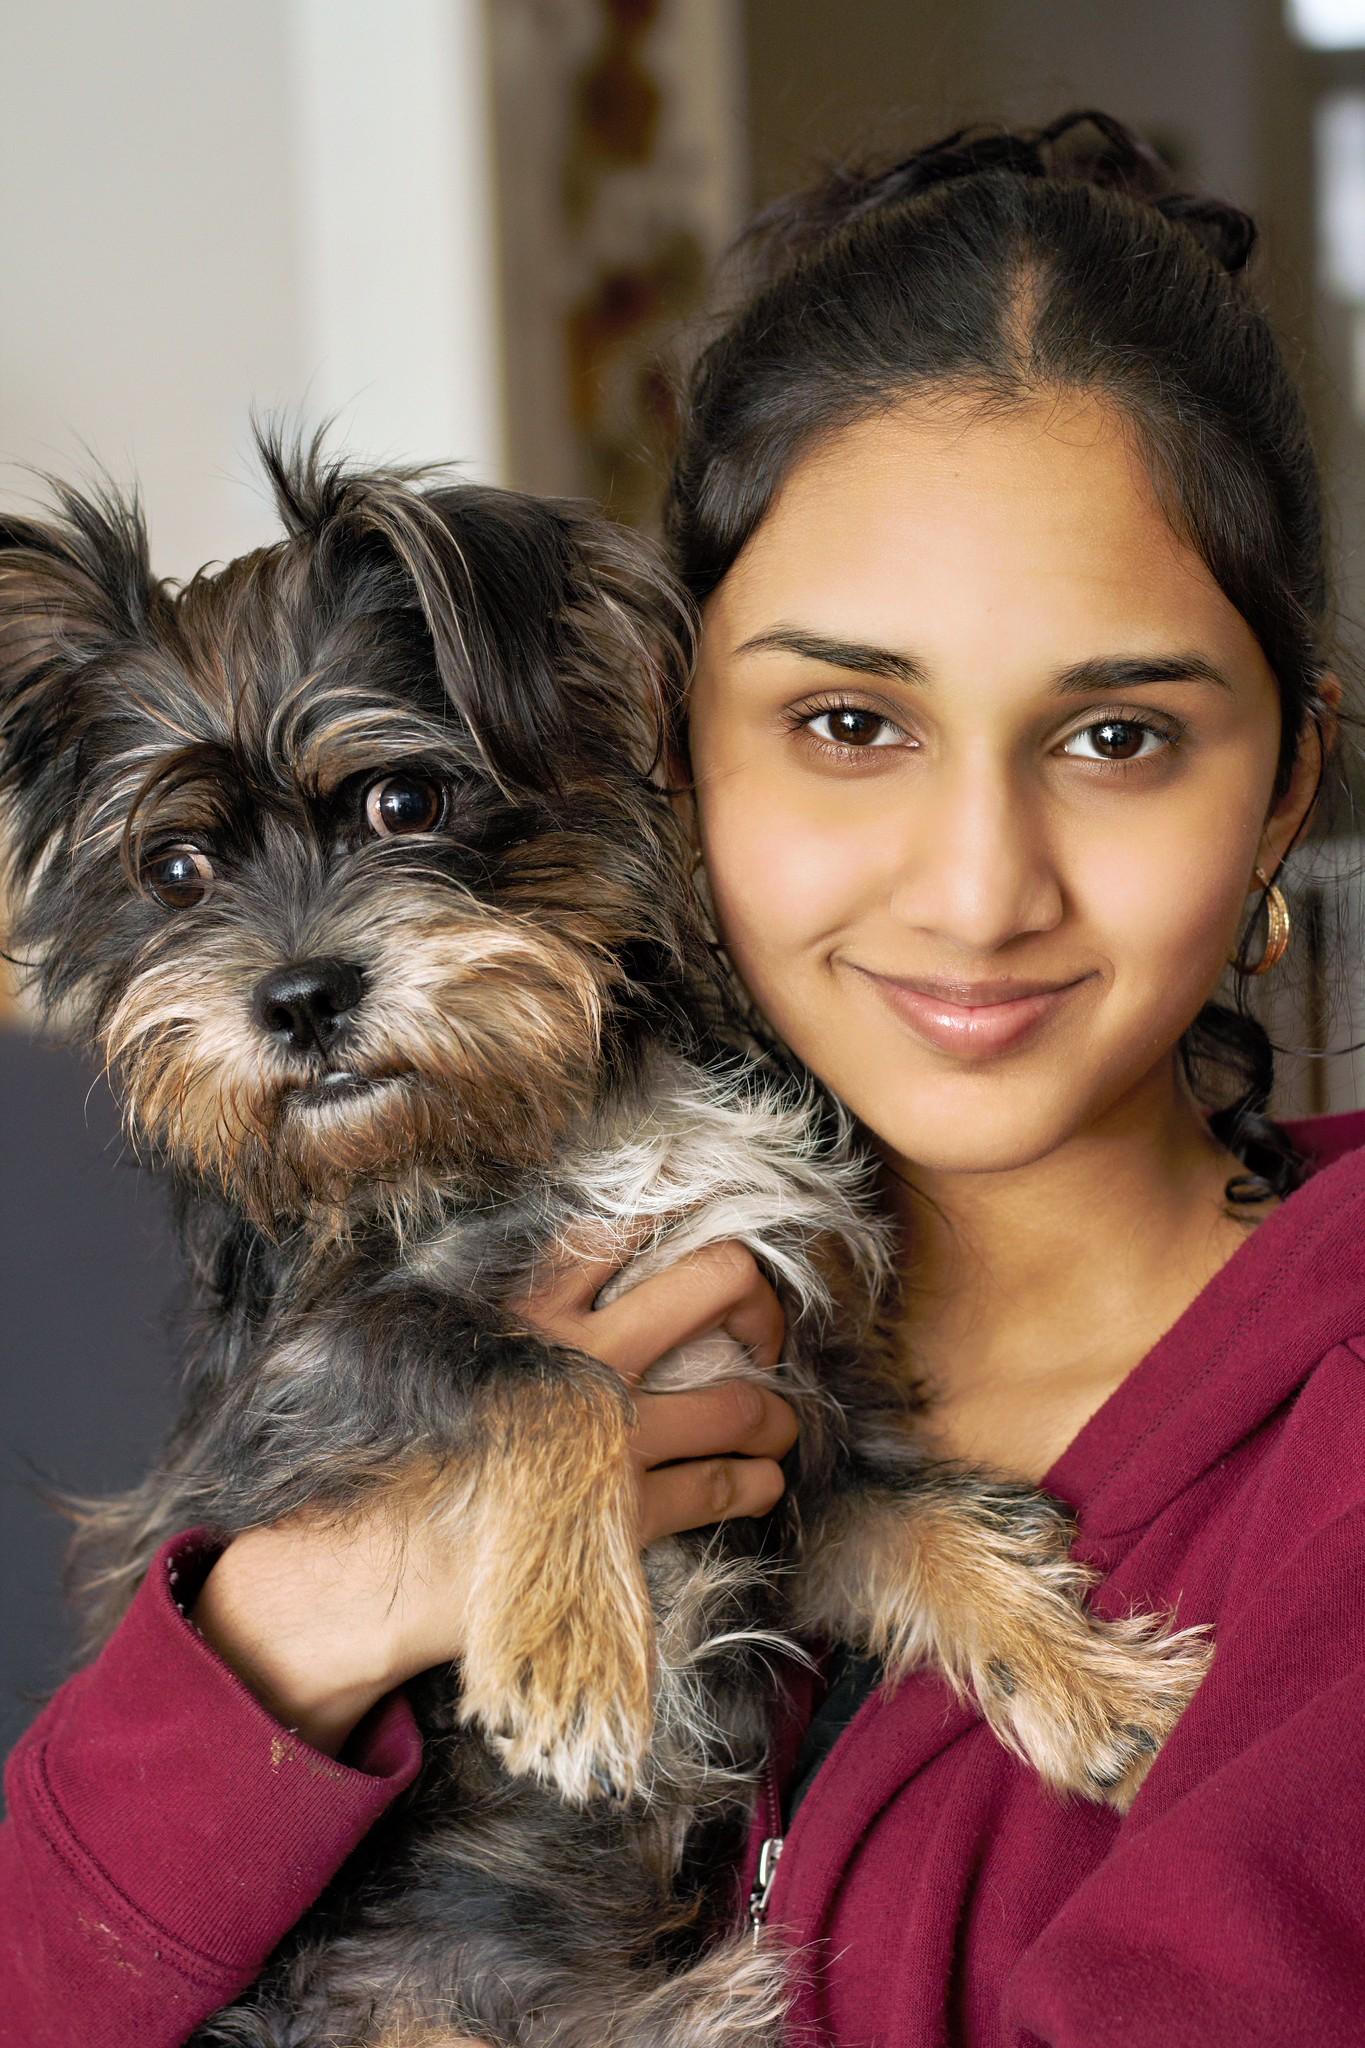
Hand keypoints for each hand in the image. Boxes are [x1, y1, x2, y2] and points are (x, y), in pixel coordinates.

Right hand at [191, 1236, 796, 1753]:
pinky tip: (757, 1484)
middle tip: (761, 1334)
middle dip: (761, 1300)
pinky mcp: (623, 1516)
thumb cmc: (395, 1457)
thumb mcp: (430, 1351)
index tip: (707, 1259)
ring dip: (775, 1413)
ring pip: (742, 1399)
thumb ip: (500, 1310)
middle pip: (720, 1276)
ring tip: (774, 1425)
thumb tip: (573, 1273)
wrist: (363, 1569)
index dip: (686, 1223)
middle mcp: (579, 1354)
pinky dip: (756, 1481)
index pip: (625, 1223)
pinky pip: (724, 1485)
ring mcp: (609, 1435)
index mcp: (527, 1305)